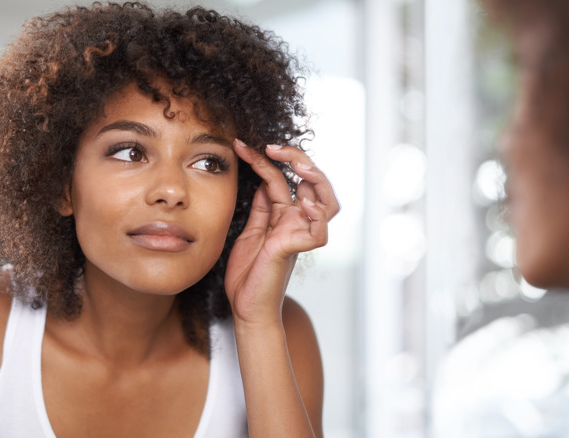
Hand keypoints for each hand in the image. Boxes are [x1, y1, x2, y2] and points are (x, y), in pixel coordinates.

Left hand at [224, 139, 338, 325]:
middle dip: (297, 159)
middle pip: (313, 183)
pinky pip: (318, 230)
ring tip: (297, 166)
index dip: (265, 159)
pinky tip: (302, 203)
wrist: (245, 307)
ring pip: (327, 202)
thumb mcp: (250, 231)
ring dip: (315, 179)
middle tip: (273, 147)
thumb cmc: (248, 274)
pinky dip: (316, 215)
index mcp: (283, 215)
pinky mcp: (296, 249)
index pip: (281, 178)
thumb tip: (262, 179)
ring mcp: (299, 234)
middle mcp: (296, 222)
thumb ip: (260, 207)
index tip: (241, 145)